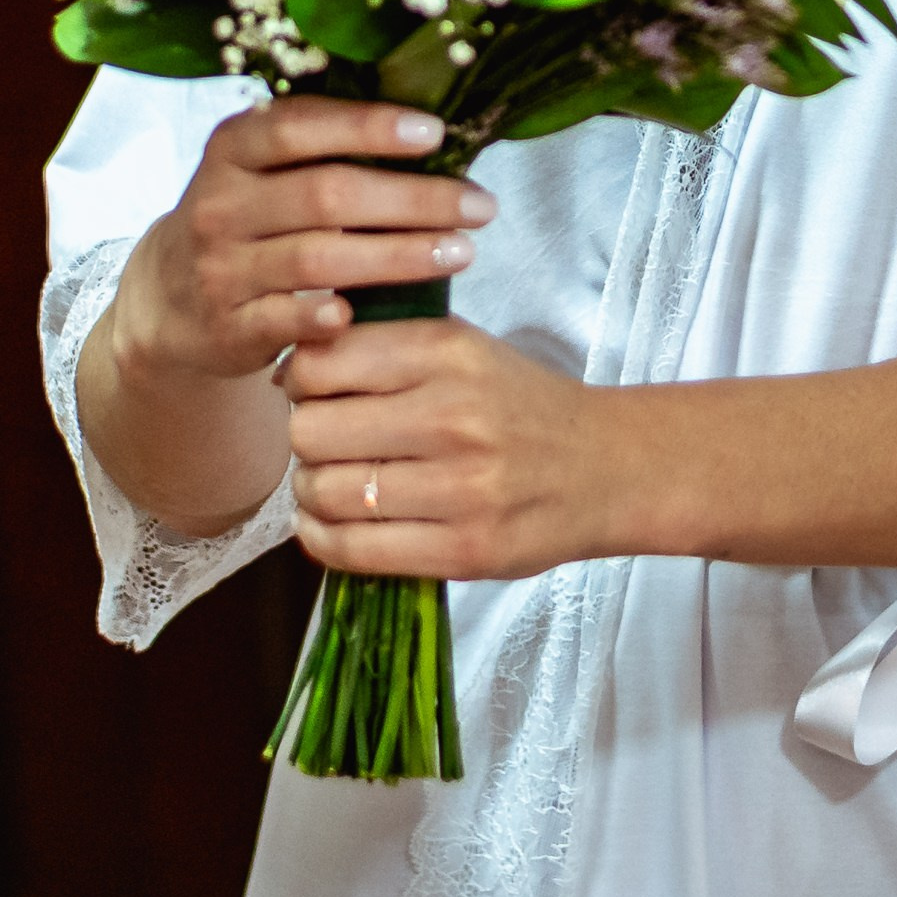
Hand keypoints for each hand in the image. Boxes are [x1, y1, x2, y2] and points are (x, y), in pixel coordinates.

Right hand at [109, 97, 496, 391]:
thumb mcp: (261, 168)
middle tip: (479, 205)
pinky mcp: (228, 326)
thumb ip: (321, 145)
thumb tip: (427, 127)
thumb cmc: (247, 216)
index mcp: (232, 148)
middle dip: (412, 199)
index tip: (435, 134)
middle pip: (325, 195)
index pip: (299, 126)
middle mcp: (220, 203)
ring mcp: (221, 268)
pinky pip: (284, 320)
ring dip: (397, 256)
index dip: (368, 127)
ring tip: (461, 252)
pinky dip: (326, 315)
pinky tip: (371, 312)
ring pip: (317, 258)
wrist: (170, 297)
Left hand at [282, 316, 615, 582]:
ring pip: (329, 492)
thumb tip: (291, 366)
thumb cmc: (520, 405)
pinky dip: (323, 538)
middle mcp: (453, 416)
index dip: (300, 378)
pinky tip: (327, 523)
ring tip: (330, 482)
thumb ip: (388, 344)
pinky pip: (354, 550)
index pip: (324, 362)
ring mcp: (461, 490)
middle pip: (313, 431)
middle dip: (306, 437)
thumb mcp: (466, 346)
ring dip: (311, 491)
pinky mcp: (465, 551)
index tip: (311, 389)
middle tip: (324, 441)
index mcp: (449, 352)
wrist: (605, 467)